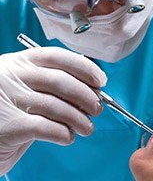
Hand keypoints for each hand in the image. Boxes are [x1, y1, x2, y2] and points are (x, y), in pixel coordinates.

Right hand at [0, 47, 106, 174]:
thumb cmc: (13, 109)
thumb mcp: (28, 86)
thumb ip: (54, 84)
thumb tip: (93, 92)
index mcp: (21, 62)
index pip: (58, 56)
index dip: (84, 67)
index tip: (101, 81)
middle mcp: (12, 76)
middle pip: (60, 81)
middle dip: (86, 96)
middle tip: (97, 109)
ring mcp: (8, 99)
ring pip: (56, 106)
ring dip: (79, 119)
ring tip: (88, 127)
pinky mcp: (8, 125)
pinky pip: (45, 127)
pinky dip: (63, 133)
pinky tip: (67, 137)